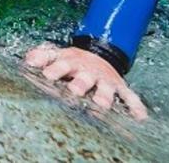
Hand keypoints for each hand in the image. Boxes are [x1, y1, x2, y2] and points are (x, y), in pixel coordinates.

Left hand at [23, 44, 148, 120]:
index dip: (55, 70)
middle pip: (84, 78)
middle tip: (75, 90)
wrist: (99, 53)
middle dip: (80, 84)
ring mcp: (105, 80)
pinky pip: (129, 96)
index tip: (47, 75)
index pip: (61, 65)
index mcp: (72, 62)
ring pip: (106, 89)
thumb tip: (28, 59)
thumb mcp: (58, 54)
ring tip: (102, 105)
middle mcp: (89, 72)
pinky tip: (140, 116)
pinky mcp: (119, 86)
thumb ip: (43, 56)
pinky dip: (135, 105)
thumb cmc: (73, 60)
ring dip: (104, 97)